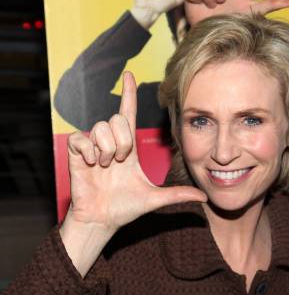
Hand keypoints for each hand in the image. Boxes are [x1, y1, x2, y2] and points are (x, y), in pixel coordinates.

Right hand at [60, 72, 205, 276]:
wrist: (102, 220)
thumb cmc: (125, 208)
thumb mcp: (155, 198)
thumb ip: (178, 194)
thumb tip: (205, 197)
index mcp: (129, 148)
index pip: (128, 113)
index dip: (128, 94)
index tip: (128, 74)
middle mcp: (111, 143)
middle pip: (117, 120)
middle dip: (123, 142)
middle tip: (121, 162)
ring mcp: (93, 147)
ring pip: (101, 127)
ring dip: (107, 149)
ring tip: (106, 166)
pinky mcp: (77, 153)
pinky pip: (81, 138)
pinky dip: (89, 152)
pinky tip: (92, 165)